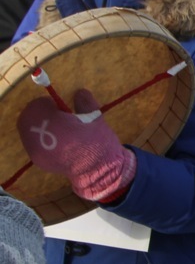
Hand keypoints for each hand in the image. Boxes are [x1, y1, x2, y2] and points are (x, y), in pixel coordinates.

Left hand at [19, 90, 136, 202]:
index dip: (47, 103)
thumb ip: (85, 102)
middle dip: (39, 112)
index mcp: (58, 126)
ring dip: (37, 123)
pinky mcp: (36, 159)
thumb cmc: (99, 143)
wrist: (98, 171)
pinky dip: (38, 135)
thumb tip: (79, 92)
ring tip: (54, 127)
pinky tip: (53, 138)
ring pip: (26, 129)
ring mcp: (36, 151)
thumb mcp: (97, 118)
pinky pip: (30, 140)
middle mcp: (42, 139)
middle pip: (27, 117)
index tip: (59, 105)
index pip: (38, 106)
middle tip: (54, 114)